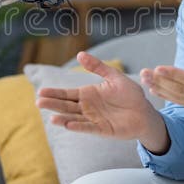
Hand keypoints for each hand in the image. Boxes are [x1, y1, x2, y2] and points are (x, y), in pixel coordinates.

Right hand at [36, 52, 166, 147]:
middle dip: (53, 104)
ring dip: (63, 118)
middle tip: (39, 102)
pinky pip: (88, 128)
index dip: (54, 93)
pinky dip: (78, 127)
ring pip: (74, 118)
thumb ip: (97, 66)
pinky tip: (68, 125)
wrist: (144, 111)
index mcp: (88, 94)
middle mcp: (87, 107)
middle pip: (66, 106)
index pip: (67, 93)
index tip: (40, 91)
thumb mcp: (113, 77)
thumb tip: (79, 54)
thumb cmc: (130, 94)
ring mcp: (93, 119)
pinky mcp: (102, 129)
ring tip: (51, 117)